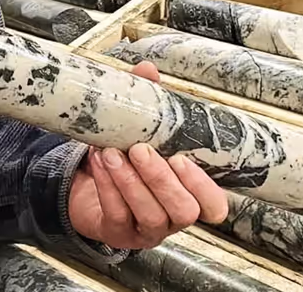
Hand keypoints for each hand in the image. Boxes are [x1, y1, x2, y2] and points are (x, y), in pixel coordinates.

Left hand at [68, 61, 227, 249]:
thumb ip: (149, 101)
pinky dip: (107, 186)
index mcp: (189, 194)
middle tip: (140, 150)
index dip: (203, 186)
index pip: (214, 205)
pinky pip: (116, 213)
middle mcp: (173, 217)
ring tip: (111, 152)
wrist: (87, 185)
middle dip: (161, 180)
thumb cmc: (126, 159)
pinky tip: (99, 161)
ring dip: (130, 181)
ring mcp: (146, 229)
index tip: (181, 159)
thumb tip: (147, 69)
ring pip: (149, 215)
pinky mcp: (118, 232)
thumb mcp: (140, 129)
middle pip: (183, 212)